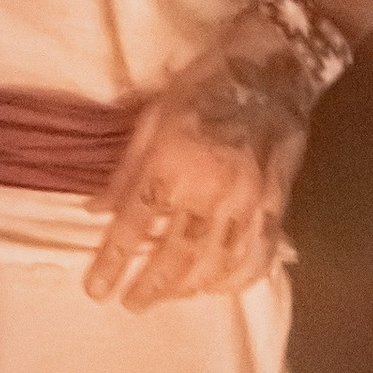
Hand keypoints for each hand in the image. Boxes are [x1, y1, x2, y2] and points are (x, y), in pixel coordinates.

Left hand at [86, 29, 305, 308]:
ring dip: (189, 288)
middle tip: (132, 305)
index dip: (112, 263)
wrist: (272, 67)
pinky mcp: (277, 204)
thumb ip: (126, 171)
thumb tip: (95, 210)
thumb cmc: (203, 85)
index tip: (96, 290)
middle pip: (175, 255)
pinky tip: (220, 286)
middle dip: (150, 286)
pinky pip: (257, 254)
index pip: (134, 226)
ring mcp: (248, 201)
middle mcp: (210, 190)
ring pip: (216, 263)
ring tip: (170, 297)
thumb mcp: (151, 118)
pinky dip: (237, 277)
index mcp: (171, 164)